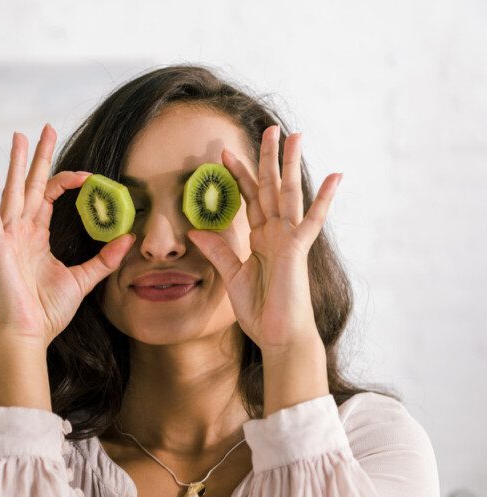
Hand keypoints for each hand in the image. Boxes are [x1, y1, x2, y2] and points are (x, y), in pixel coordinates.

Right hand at [0, 123, 136, 347]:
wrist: (29, 333)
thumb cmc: (49, 310)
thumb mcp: (83, 279)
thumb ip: (105, 259)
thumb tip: (129, 238)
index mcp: (36, 236)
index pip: (49, 196)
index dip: (66, 180)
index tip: (88, 174)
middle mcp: (20, 231)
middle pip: (29, 184)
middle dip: (37, 156)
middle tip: (45, 128)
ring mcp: (7, 237)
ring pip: (11, 192)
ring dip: (14, 164)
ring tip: (19, 136)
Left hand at [186, 125, 342, 358]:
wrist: (278, 335)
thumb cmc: (260, 310)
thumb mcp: (231, 276)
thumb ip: (217, 251)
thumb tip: (194, 230)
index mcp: (260, 238)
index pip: (249, 199)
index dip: (239, 176)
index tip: (224, 153)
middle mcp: (276, 233)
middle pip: (271, 187)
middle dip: (268, 158)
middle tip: (268, 129)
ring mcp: (289, 239)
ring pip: (290, 194)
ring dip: (291, 165)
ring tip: (295, 136)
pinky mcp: (298, 250)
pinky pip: (312, 221)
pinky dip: (323, 199)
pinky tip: (334, 176)